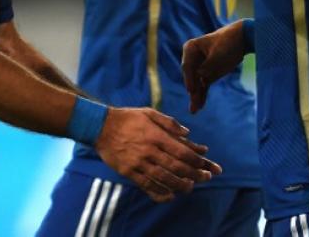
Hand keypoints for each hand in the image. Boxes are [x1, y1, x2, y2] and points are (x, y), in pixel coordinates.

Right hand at [95, 107, 222, 201]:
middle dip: (194, 174)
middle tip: (206, 178)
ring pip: (163, 178)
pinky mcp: (128, 172)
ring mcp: (138, 162)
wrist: (100, 127)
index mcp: (156, 135)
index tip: (208, 165)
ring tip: (190, 187)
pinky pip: (146, 185)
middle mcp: (149, 150)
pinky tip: (170, 195)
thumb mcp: (150, 112)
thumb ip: (170, 123)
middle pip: (176, 166)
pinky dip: (160, 192)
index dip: (197, 160)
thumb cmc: (128, 117)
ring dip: (180, 185)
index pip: (182, 151)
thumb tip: (188, 133)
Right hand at [182, 22, 244, 112]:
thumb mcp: (218, 54)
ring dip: (196, 97)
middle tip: (194, 104)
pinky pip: (203, 86)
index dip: (189, 79)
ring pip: (197, 84)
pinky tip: (200, 106)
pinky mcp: (208, 75)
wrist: (242, 39)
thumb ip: (208, 66)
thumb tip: (200, 77)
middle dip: (193, 91)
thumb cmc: (228, 42)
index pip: (187, 66)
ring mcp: (200, 68)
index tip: (191, 91)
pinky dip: (202, 95)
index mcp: (190, 48)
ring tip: (195, 111)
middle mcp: (193, 59)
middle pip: (191, 77)